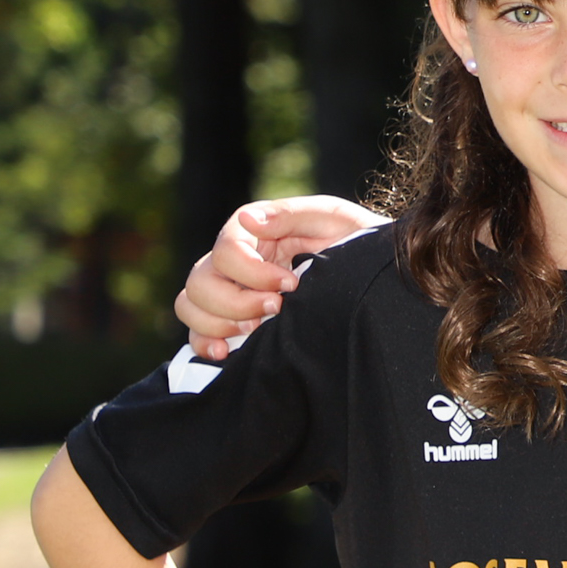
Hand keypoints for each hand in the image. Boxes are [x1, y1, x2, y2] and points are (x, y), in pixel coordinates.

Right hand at [176, 195, 385, 358]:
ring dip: (219, 322)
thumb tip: (246, 220)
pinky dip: (205, 344)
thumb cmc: (354, 240)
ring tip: (258, 328)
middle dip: (236, 301)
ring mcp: (230, 292)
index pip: (225, 251)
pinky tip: (228, 352)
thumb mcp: (331, 218)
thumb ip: (288, 215)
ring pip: (191, 306)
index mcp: (253, 233)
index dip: (252, 272)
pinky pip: (196, 335)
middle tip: (277, 308)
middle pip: (200, 281)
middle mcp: (234, 263)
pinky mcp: (233, 322)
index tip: (291, 284)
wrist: (376, 276)